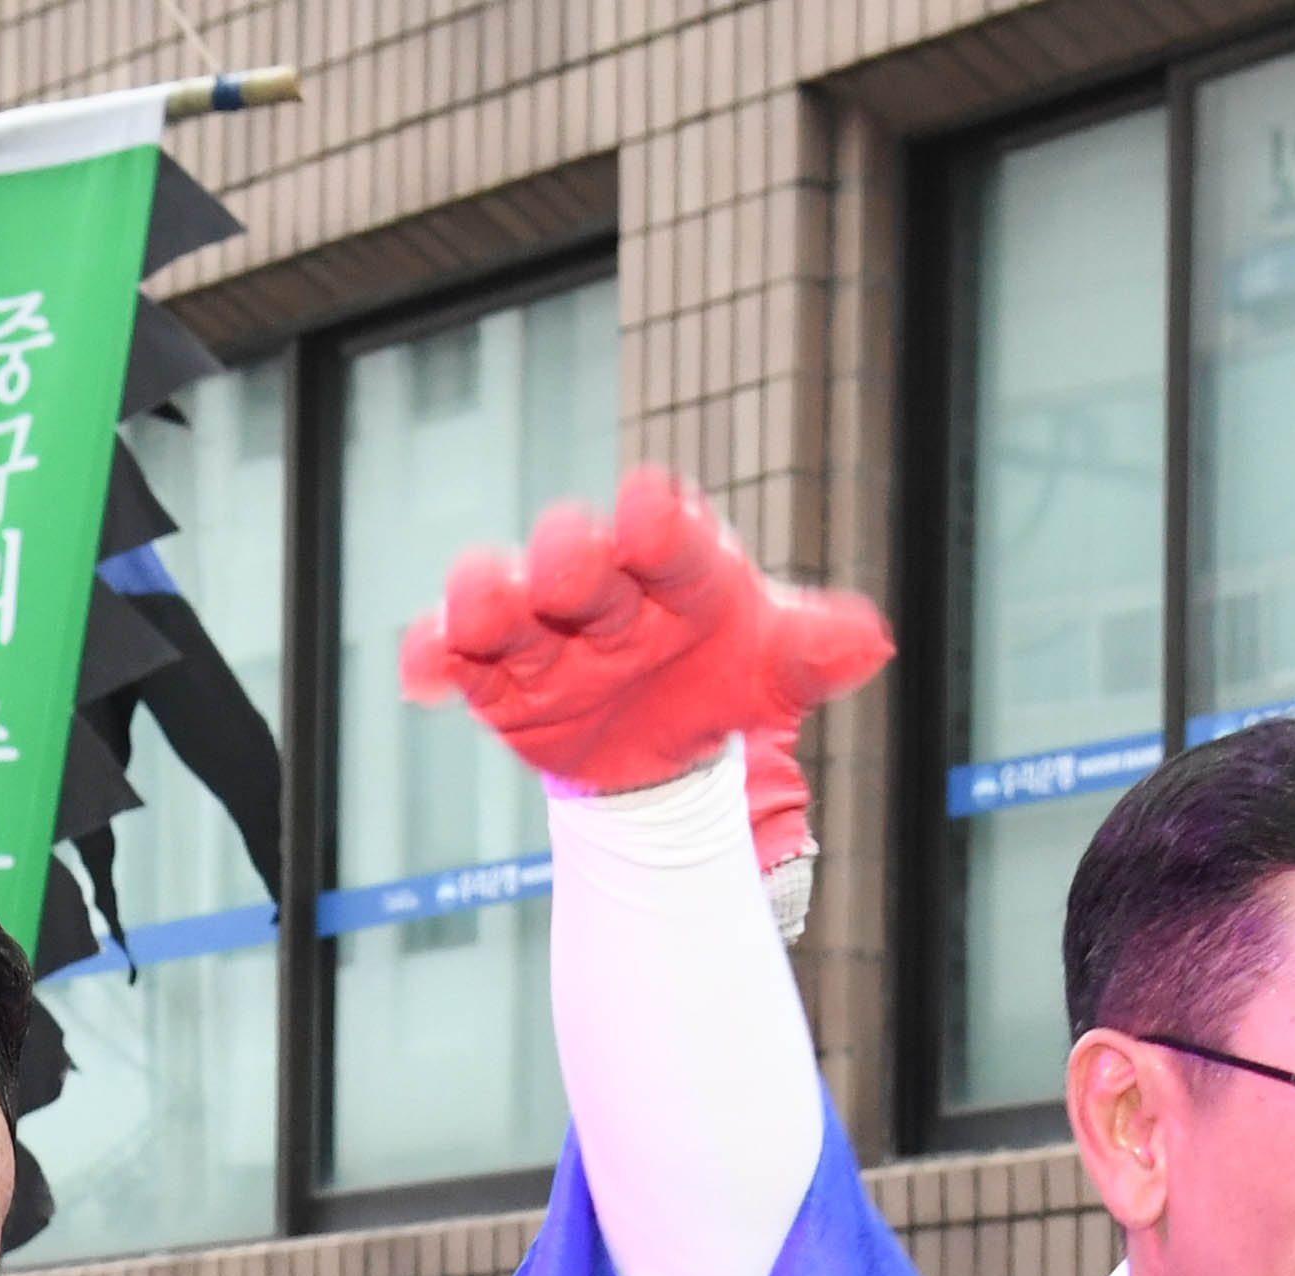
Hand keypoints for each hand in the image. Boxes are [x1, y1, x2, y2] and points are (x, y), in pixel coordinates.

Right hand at [399, 465, 893, 818]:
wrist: (661, 748)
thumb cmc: (722, 678)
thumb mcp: (775, 668)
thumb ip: (813, 650)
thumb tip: (871, 644)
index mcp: (675, 564)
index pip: (665, 533)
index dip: (656, 522)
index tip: (649, 507)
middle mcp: (603, 584)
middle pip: (576, 561)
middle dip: (570, 563)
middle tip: (572, 574)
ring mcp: (543, 627)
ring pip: (502, 602)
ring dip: (487, 601)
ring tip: (478, 611)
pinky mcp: (495, 673)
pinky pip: (453, 657)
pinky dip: (433, 660)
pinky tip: (422, 679)